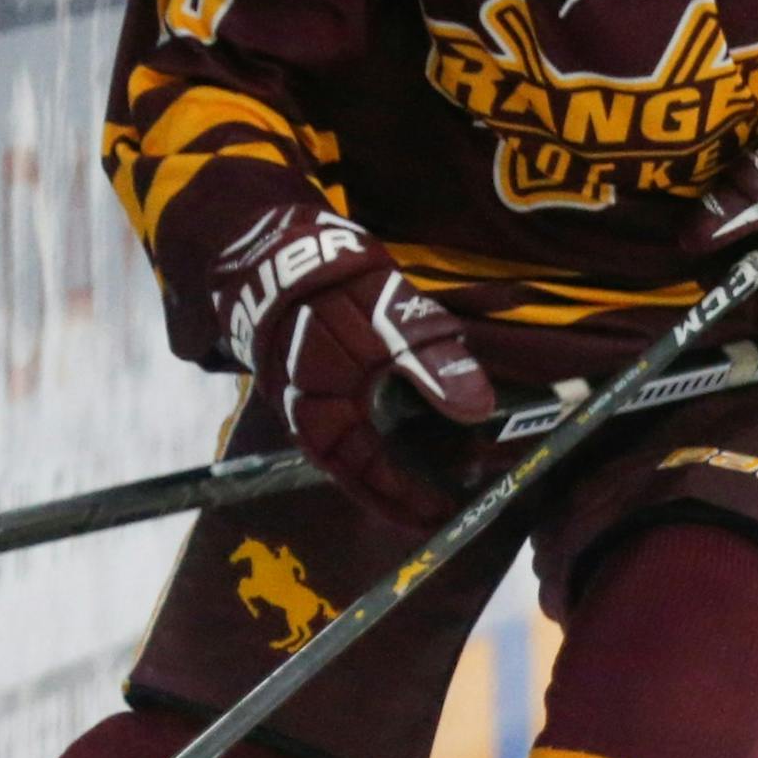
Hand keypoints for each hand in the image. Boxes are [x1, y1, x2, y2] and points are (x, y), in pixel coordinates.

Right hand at [209, 204, 495, 529]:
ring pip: (343, 445)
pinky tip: (395, 427)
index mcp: (325, 409)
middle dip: (391, 491)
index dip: (401, 496)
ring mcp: (300, 393)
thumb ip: (434, 368)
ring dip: (379, 464)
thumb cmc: (335, 287)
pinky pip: (339, 418)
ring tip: (421, 476)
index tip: (439, 511)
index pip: (363, 471)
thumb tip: (478, 410)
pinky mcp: (304, 372)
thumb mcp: (394, 324)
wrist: (279, 245)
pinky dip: (369, 432)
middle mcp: (305, 412)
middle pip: (350, 467)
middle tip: (432, 507)